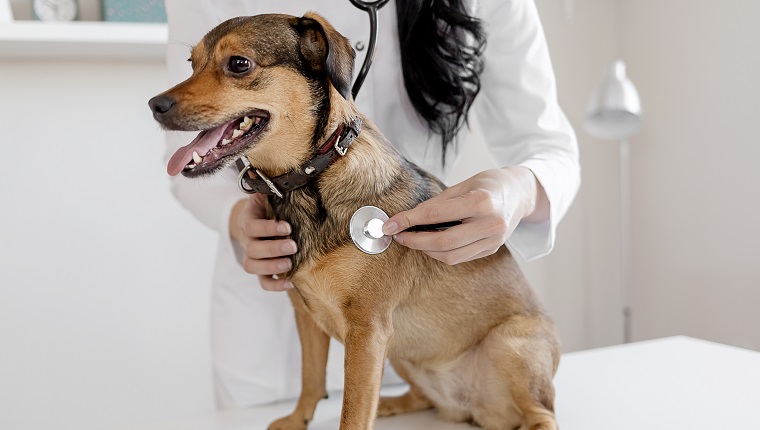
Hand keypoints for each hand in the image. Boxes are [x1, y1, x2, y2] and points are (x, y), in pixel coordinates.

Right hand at [231, 193, 296, 290]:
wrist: (257, 221)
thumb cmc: (267, 208)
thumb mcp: (266, 196)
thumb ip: (267, 188)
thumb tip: (259, 170)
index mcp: (248, 221)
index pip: (252, 227)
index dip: (268, 228)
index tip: (287, 226)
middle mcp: (247, 241)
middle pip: (252, 250)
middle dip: (273, 248)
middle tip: (293, 245)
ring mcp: (252, 257)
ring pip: (252, 267)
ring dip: (271, 267)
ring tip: (289, 264)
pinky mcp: (261, 271)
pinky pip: (262, 282)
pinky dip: (275, 285)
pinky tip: (290, 282)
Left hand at [381, 167, 547, 264]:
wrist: (521, 193)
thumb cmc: (490, 184)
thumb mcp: (464, 184)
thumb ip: (438, 202)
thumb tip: (410, 217)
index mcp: (482, 202)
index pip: (436, 215)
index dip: (408, 221)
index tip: (390, 224)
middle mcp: (490, 224)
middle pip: (443, 242)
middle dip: (414, 241)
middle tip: (397, 235)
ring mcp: (493, 240)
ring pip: (450, 256)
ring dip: (425, 250)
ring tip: (411, 238)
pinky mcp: (492, 249)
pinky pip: (459, 257)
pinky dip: (440, 252)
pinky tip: (429, 243)